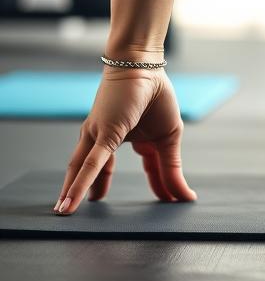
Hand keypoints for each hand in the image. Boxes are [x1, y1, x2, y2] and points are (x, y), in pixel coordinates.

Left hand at [54, 66, 197, 214]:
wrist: (144, 66)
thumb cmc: (156, 93)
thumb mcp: (169, 136)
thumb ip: (171, 168)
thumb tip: (183, 196)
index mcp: (137, 135)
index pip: (149, 168)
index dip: (159, 185)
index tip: (168, 202)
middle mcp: (111, 138)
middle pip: (102, 172)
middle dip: (96, 190)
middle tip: (93, 211)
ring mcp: (100, 137)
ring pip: (85, 171)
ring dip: (75, 193)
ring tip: (66, 213)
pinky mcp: (99, 136)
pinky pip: (88, 166)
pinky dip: (78, 186)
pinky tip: (69, 205)